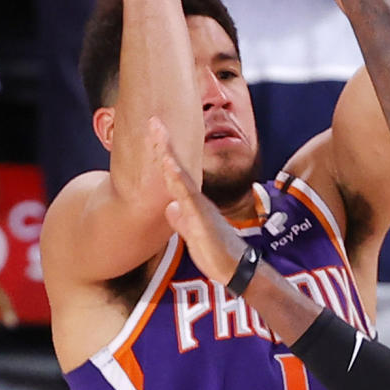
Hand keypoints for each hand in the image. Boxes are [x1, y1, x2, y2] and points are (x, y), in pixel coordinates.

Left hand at [149, 118, 245, 282]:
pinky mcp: (202, 220)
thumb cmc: (215, 252)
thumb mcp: (191, 235)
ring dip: (169, 156)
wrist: (235, 269)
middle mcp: (196, 200)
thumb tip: (171, 208)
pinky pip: (189, 198)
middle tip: (154, 121)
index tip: (154, 133)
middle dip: (165, 145)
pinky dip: (178, 181)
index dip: (164, 155)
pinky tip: (169, 168)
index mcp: (192, 203)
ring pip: (181, 178)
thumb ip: (181, 220)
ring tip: (159, 135)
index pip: (174, 175)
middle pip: (177, 168)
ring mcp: (200, 208)